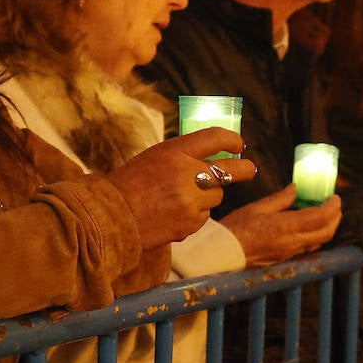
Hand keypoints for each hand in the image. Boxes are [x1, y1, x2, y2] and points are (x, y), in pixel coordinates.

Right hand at [107, 128, 256, 250]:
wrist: (112, 217)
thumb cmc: (130, 183)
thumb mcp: (155, 157)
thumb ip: (183, 155)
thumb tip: (212, 155)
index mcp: (175, 152)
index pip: (215, 138)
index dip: (232, 139)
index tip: (239, 144)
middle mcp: (188, 174)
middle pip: (232, 169)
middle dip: (245, 169)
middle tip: (249, 169)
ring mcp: (192, 201)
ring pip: (217, 196)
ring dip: (207, 195)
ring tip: (181, 198)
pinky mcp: (191, 223)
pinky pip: (204, 215)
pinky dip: (195, 214)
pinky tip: (174, 213)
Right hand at [220, 185, 341, 266]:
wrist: (223, 254)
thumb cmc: (236, 228)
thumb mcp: (257, 207)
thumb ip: (281, 198)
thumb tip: (295, 189)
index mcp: (287, 226)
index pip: (320, 217)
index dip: (333, 207)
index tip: (336, 197)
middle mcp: (292, 242)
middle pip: (326, 232)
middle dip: (336, 218)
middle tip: (336, 205)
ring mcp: (289, 253)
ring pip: (319, 242)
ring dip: (328, 228)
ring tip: (327, 215)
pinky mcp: (284, 258)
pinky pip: (308, 247)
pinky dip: (316, 236)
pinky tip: (310, 227)